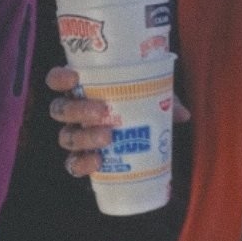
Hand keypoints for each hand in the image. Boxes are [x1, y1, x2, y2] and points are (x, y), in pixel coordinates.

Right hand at [47, 66, 188, 176]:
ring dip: (83, 136)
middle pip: (60, 109)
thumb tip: (184, 114)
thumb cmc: (140, 105)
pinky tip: (97, 161)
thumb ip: (165, 100)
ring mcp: (75, 135)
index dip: (59, 77)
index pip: (57, 80)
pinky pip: (73, 163)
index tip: (74, 77)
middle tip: (102, 111)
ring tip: (107, 136)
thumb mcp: (152, 96)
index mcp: (82, 89)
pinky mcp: (82, 157)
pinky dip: (82, 163)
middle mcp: (73, 111)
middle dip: (78, 109)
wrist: (140, 136)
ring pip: (65, 136)